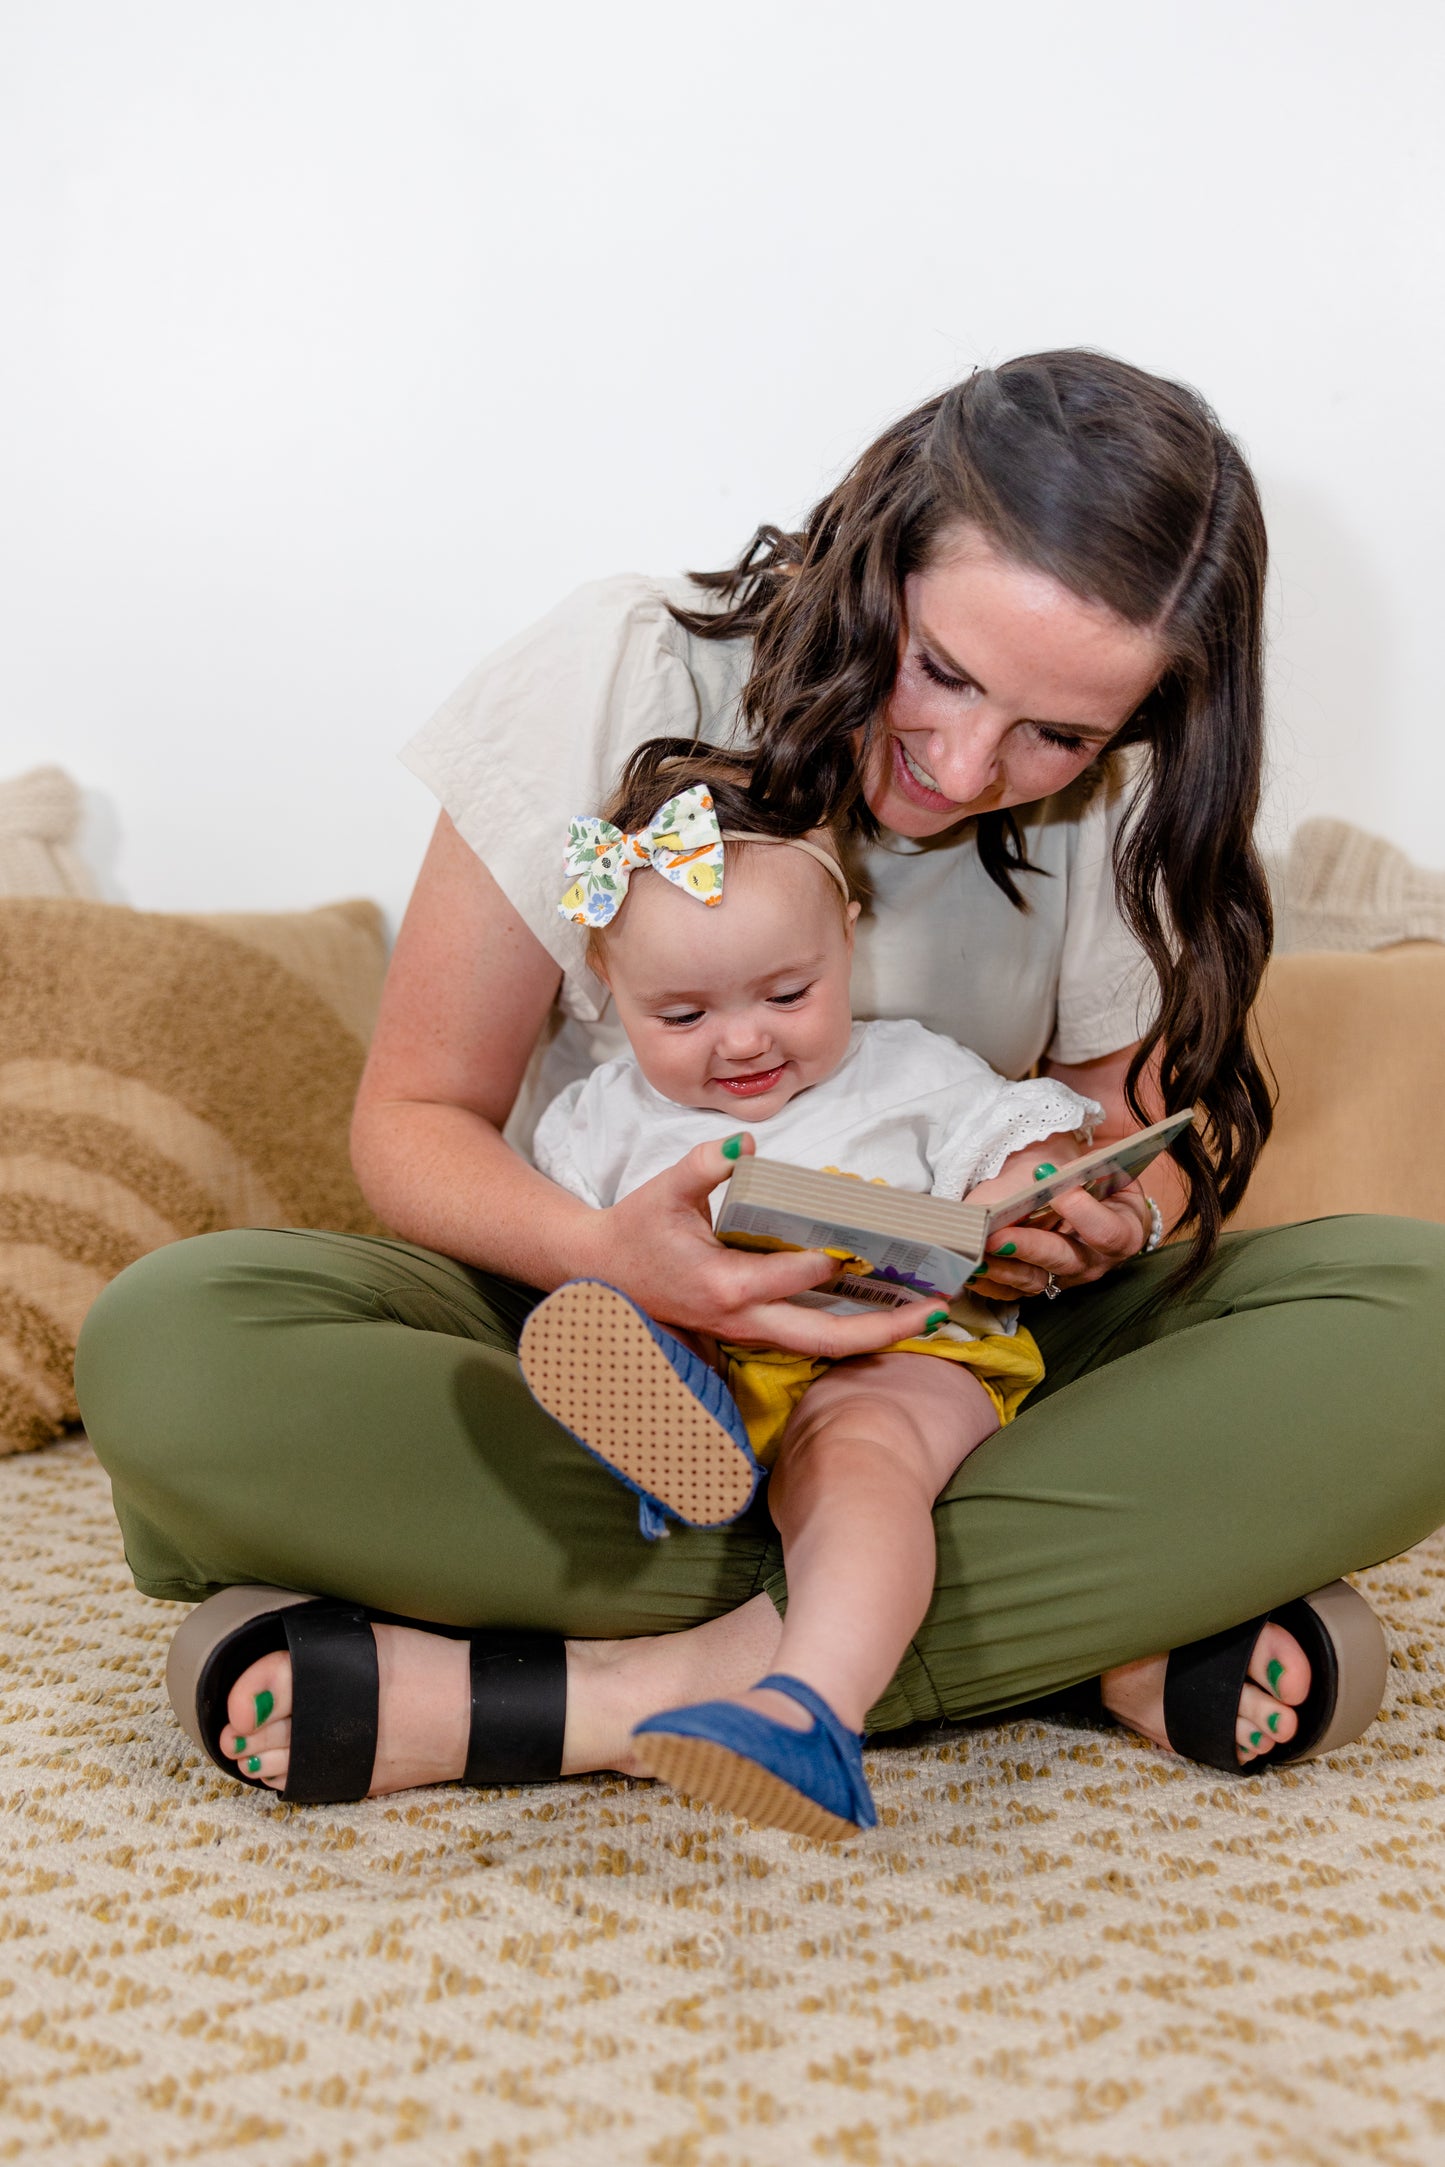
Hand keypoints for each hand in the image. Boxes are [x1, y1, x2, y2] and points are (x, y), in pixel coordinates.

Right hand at [573, 1133, 943, 1357]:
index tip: (863, 1241)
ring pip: (821, 1346)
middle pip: (826, 1337)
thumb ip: (704, 1163)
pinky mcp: (750, 1332)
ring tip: (927, 1317)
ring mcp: (747, 1332)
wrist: (600, 1272)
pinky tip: (885, 1313)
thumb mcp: (664, 1189)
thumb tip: (746, 1138)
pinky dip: (850, 1331)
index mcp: (724, 1285)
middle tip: (938, 1310)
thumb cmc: (635, 1229)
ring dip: (876, 1335)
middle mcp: (743, 1319)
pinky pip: (807, 1339)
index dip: (829, 1260)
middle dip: (885, 1329)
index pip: (791, 1276)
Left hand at [967, 1179, 1152, 1300]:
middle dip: (1028, 1247)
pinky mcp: (1038, 1284)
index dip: (1079, 1210)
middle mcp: (1095, 1261)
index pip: (1106, 1230)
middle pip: (1064, 1260)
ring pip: (1035, 1280)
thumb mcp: (1096, 1166)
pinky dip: (990, 1281)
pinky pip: (1012, 1291)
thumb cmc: (1092, 1179)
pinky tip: (971, 1269)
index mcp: (1122, 1231)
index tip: (1046, 1181)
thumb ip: (1080, 1167)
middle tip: (996, 1237)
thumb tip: (1046, 1173)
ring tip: (975, 1256)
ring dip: (1003, 1269)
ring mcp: (1065, 1277)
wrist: (1091, 1200)